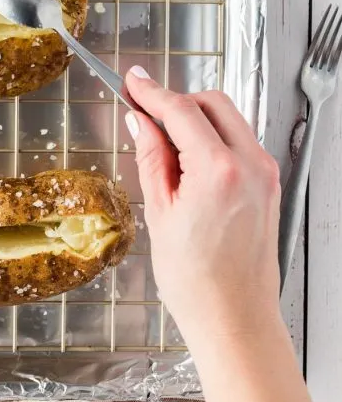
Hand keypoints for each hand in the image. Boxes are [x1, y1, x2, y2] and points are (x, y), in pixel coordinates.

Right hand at [124, 67, 281, 348]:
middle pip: (212, 103)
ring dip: (196, 119)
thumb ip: (151, 157)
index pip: (181, 110)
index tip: (132, 81)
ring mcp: (265, 174)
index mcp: (219, 170)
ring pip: (229, 119)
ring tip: (164, 142)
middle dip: (177, 101)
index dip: (152, 92)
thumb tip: (140, 123)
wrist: (235, 320)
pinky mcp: (269, 185)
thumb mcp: (160, 212)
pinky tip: (188, 159)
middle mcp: (251, 165)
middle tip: (144, 111)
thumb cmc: (197, 281)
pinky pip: (239, 142)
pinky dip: (213, 138)